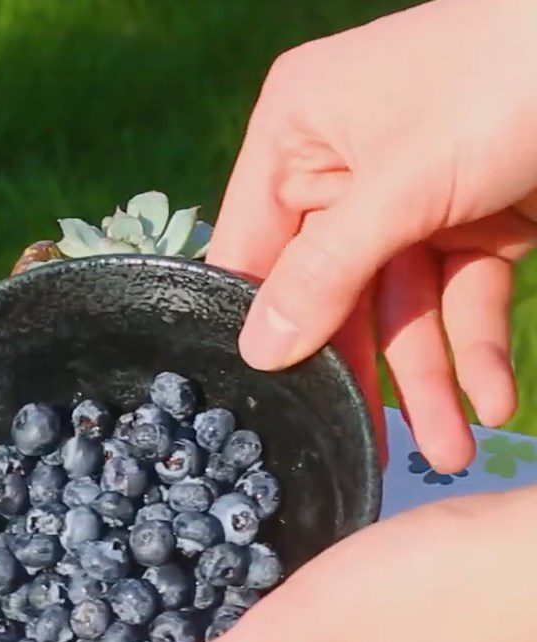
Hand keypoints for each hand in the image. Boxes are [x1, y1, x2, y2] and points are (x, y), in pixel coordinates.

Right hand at [208, 0, 536, 472]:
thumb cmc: (501, 78)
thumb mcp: (398, 185)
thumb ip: (323, 274)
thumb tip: (257, 352)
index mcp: (295, 136)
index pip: (253, 249)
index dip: (259, 323)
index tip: (266, 398)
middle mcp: (340, 170)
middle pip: (331, 292)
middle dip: (363, 370)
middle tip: (369, 448)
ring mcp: (405, 200)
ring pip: (400, 306)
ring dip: (427, 379)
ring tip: (451, 451)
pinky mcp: (468, 222)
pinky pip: (458, 295)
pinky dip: (474, 347)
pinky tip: (491, 400)